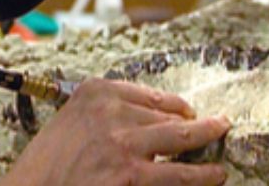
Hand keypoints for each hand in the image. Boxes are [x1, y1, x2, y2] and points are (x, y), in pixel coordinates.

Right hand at [0, 78, 230, 185]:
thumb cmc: (48, 164)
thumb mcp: (72, 122)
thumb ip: (107, 114)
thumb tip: (151, 120)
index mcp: (97, 92)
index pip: (152, 94)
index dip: (177, 106)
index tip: (188, 111)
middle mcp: (112, 111)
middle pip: (171, 114)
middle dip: (199, 123)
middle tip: (218, 125)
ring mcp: (123, 143)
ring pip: (181, 140)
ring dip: (207, 145)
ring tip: (220, 152)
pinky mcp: (130, 176)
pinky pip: (177, 174)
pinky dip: (200, 175)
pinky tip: (212, 175)